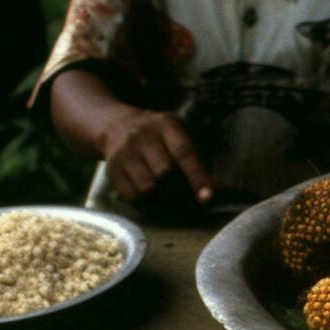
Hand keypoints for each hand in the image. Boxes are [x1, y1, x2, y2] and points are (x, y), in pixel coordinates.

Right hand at [98, 108, 214, 202]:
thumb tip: (217, 190)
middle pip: (164, 173)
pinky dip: (145, 204)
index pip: (184, 152)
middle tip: (185, 196)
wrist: (116, 126)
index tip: (208, 196)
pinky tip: (152, 199)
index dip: (197, 176)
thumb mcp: (178, 136)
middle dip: (179, 189)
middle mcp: (141, 136)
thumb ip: (197, 160)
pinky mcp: (111, 169)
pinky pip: (131, 196)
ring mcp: (124, 152)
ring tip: (168, 197)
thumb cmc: (158, 136)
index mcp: (165, 125)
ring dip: (161, 199)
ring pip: (147, 188)